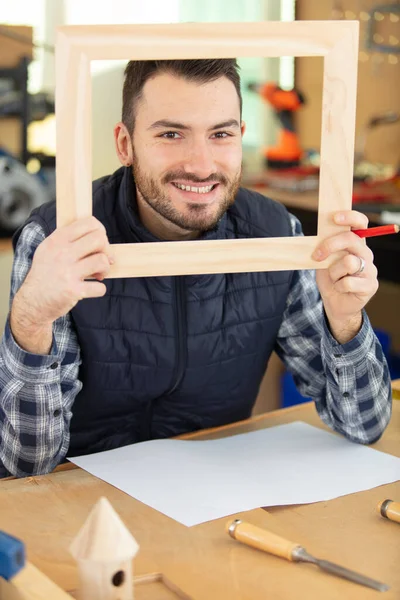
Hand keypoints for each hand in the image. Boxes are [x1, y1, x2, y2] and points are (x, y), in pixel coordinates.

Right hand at [11, 217, 112, 351]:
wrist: (32, 302)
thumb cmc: (45, 275)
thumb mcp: (49, 250)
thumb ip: (70, 240)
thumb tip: (101, 237)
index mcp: (57, 240)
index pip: (89, 223)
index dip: (100, 232)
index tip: (99, 243)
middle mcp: (61, 253)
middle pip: (99, 239)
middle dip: (106, 250)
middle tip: (102, 259)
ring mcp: (67, 272)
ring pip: (102, 261)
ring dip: (105, 269)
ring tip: (98, 275)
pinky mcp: (73, 290)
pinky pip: (100, 287)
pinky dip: (99, 289)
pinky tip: (91, 289)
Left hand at [312, 210, 377, 343]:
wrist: (335, 303)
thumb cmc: (330, 279)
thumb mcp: (324, 260)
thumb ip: (325, 247)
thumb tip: (319, 236)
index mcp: (355, 244)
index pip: (360, 223)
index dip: (350, 217)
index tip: (334, 218)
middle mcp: (365, 253)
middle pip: (351, 240)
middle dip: (330, 245)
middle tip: (317, 256)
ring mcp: (370, 269)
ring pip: (348, 262)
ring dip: (334, 272)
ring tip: (334, 278)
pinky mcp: (370, 285)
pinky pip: (349, 282)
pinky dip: (338, 286)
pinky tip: (339, 288)